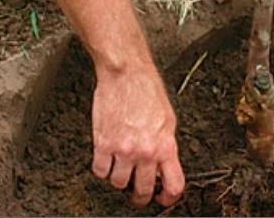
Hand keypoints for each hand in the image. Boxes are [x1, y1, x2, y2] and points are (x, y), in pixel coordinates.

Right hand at [91, 60, 184, 207]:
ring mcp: (122, 150)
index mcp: (165, 146)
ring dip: (119, 179)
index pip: (173, 185)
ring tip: (121, 168)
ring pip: (118, 183)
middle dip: (141, 195)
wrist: (126, 74)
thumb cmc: (147, 90)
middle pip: (143, 190)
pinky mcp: (102, 144)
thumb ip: (166, 144)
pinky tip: (107, 160)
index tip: (163, 199)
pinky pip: (100, 171)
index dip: (169, 198)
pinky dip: (102, 169)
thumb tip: (164, 164)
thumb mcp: (168, 119)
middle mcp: (145, 152)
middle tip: (138, 192)